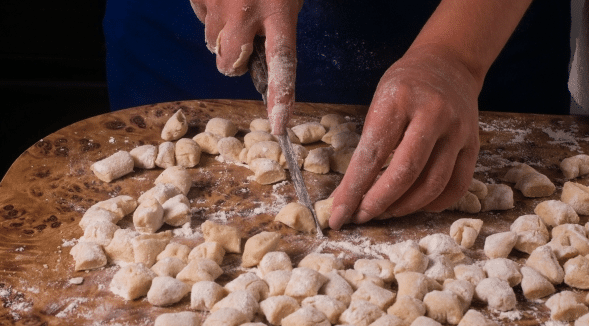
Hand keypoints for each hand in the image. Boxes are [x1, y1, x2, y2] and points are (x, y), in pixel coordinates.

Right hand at [189, 0, 302, 133]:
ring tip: (235, 8)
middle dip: (235, 63)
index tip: (278, 125)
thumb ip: (278, 24)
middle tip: (245, 43)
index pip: (282, 63)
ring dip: (223, 35)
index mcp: (279, 10)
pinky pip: (200, 19)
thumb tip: (264, 55)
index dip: (280, 97)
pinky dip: (210, 14)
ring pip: (212, 43)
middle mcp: (247, 10)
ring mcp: (219, 3)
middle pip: (231, 64)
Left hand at [329, 44, 480, 229]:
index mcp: (399, 100)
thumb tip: (349, 193)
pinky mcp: (474, 143)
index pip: (371, 154)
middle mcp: (433, 114)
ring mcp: (458, 130)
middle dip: (379, 202)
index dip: (353, 190)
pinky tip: (416, 206)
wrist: (448, 64)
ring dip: (405, 207)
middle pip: (405, 172)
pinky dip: (435, 204)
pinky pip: (457, 185)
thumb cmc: (404, 86)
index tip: (338, 215)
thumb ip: (368, 145)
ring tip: (385, 212)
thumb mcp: (379, 102)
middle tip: (361, 216)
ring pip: (433, 184)